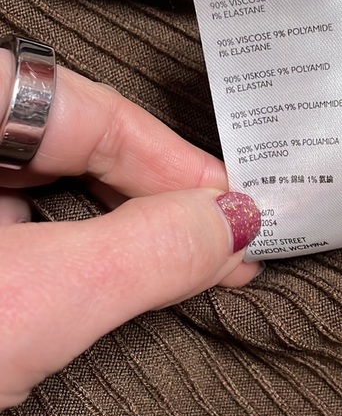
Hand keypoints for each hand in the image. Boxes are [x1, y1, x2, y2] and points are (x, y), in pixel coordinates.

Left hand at [0, 48, 261, 409]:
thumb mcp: (33, 303)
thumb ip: (144, 253)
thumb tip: (235, 224)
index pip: (90, 112)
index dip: (176, 161)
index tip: (239, 206)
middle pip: (75, 145)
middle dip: (158, 199)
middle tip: (224, 242)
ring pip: (55, 183)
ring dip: (126, 227)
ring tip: (188, 258)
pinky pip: (30, 216)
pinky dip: (82, 246)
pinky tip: (119, 268)